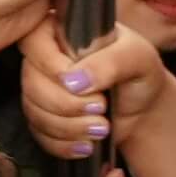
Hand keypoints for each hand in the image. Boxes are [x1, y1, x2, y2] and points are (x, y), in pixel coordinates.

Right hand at [19, 20, 169, 160]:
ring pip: (33, 111)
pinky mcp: (45, 118)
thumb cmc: (141, 72)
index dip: (50, 65)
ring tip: (102, 128)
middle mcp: (47, 58)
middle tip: (101, 107)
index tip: (80, 84)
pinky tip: (88, 145)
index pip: (34, 41)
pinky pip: (39, 134)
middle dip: (66, 104)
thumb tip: (73, 80)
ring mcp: (42, 89)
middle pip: (31, 82)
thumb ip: (110, 62)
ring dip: (68, 127)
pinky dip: (63, 144)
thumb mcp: (137, 58)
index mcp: (64, 32)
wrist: (144, 108)